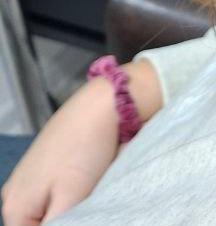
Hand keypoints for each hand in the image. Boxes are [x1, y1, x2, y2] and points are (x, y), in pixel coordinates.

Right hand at [1, 61, 160, 224]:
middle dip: (61, 218)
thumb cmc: (87, 149)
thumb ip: (56, 225)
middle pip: (34, 224)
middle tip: (83, 201)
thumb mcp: (71, 198)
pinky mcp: (43, 162)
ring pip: (43, 209)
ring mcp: (26, 175)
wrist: (103, 103)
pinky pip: (48, 191)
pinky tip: (83, 178)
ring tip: (84, 189)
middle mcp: (12, 192)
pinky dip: (65, 191)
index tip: (80, 215)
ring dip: (64, 207)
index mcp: (14, 206)